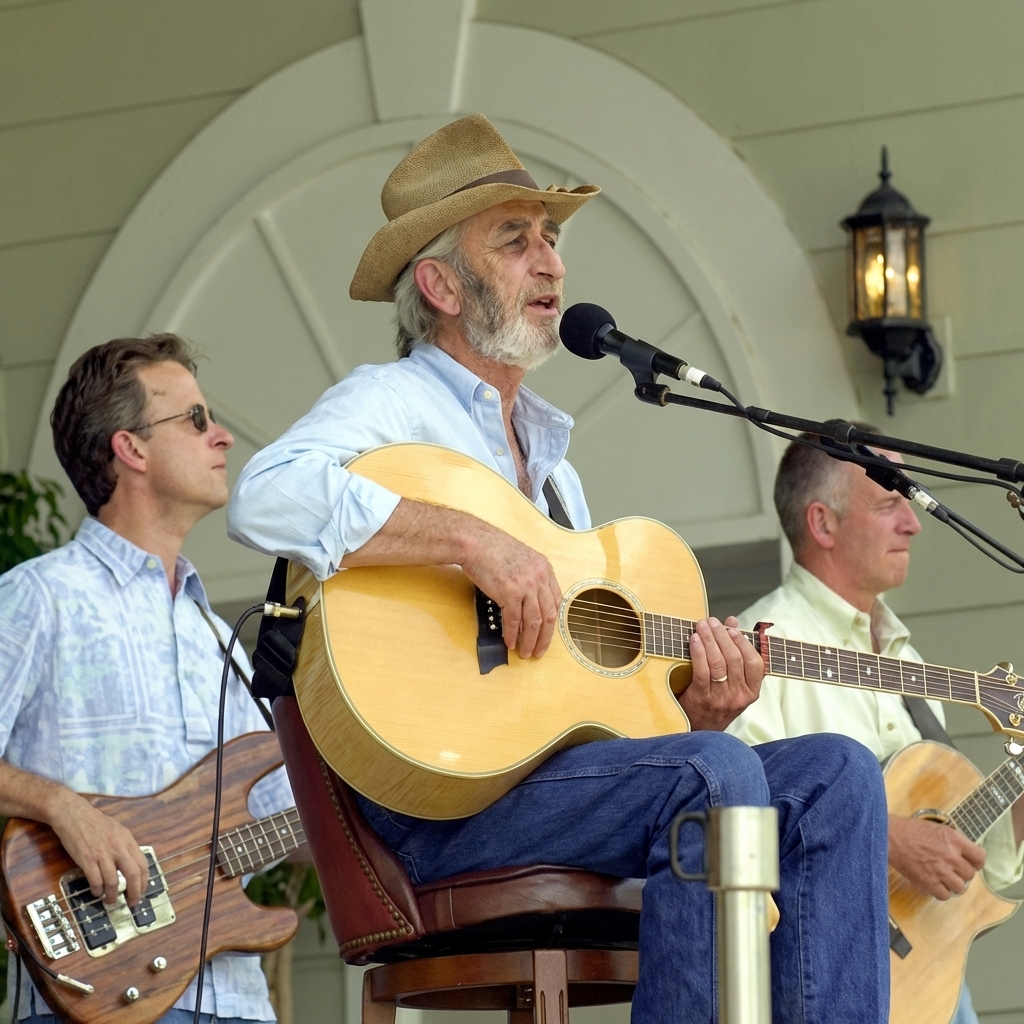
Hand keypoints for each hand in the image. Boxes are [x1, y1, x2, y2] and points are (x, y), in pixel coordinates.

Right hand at [48, 790, 149, 905]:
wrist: (74, 815)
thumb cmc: (96, 823)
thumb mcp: (118, 831)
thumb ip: (125, 847)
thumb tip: (132, 865)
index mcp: (128, 841)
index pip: (143, 865)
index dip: (144, 882)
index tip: (141, 892)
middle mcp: (119, 848)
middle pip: (133, 875)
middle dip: (134, 893)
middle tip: (131, 903)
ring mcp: (103, 854)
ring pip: (113, 881)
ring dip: (112, 895)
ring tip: (110, 900)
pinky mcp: (87, 859)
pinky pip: (95, 880)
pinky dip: (97, 890)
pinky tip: (96, 892)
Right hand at [461, 525, 561, 658]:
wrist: (475, 543)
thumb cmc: (492, 548)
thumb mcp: (521, 558)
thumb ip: (530, 577)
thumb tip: (528, 602)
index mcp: (544, 568)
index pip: (556, 601)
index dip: (552, 621)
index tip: (548, 632)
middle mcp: (539, 577)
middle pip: (549, 615)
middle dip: (545, 637)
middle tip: (540, 650)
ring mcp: (525, 586)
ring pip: (533, 622)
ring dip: (530, 641)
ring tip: (526, 652)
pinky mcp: (509, 593)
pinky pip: (513, 621)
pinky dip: (512, 634)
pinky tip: (510, 642)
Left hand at [681, 616, 763, 730]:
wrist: (700, 730)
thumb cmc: (718, 702)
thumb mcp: (734, 683)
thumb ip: (735, 652)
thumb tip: (732, 622)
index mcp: (751, 692)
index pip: (754, 663)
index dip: (743, 642)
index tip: (732, 628)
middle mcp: (738, 696)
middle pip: (734, 659)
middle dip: (722, 635)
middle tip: (712, 621)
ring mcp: (721, 698)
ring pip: (718, 662)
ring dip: (709, 640)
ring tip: (702, 626)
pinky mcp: (702, 698)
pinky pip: (702, 671)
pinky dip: (698, 652)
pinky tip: (694, 639)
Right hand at [888, 814, 985, 899]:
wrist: (889, 837)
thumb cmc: (910, 830)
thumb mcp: (938, 828)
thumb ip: (954, 841)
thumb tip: (966, 853)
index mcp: (954, 839)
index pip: (980, 858)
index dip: (976, 861)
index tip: (970, 862)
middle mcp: (951, 856)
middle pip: (970, 874)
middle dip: (961, 871)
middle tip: (950, 867)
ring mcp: (940, 871)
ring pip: (960, 887)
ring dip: (952, 882)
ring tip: (942, 876)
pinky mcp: (928, 882)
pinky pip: (945, 895)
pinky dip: (941, 891)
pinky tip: (934, 883)